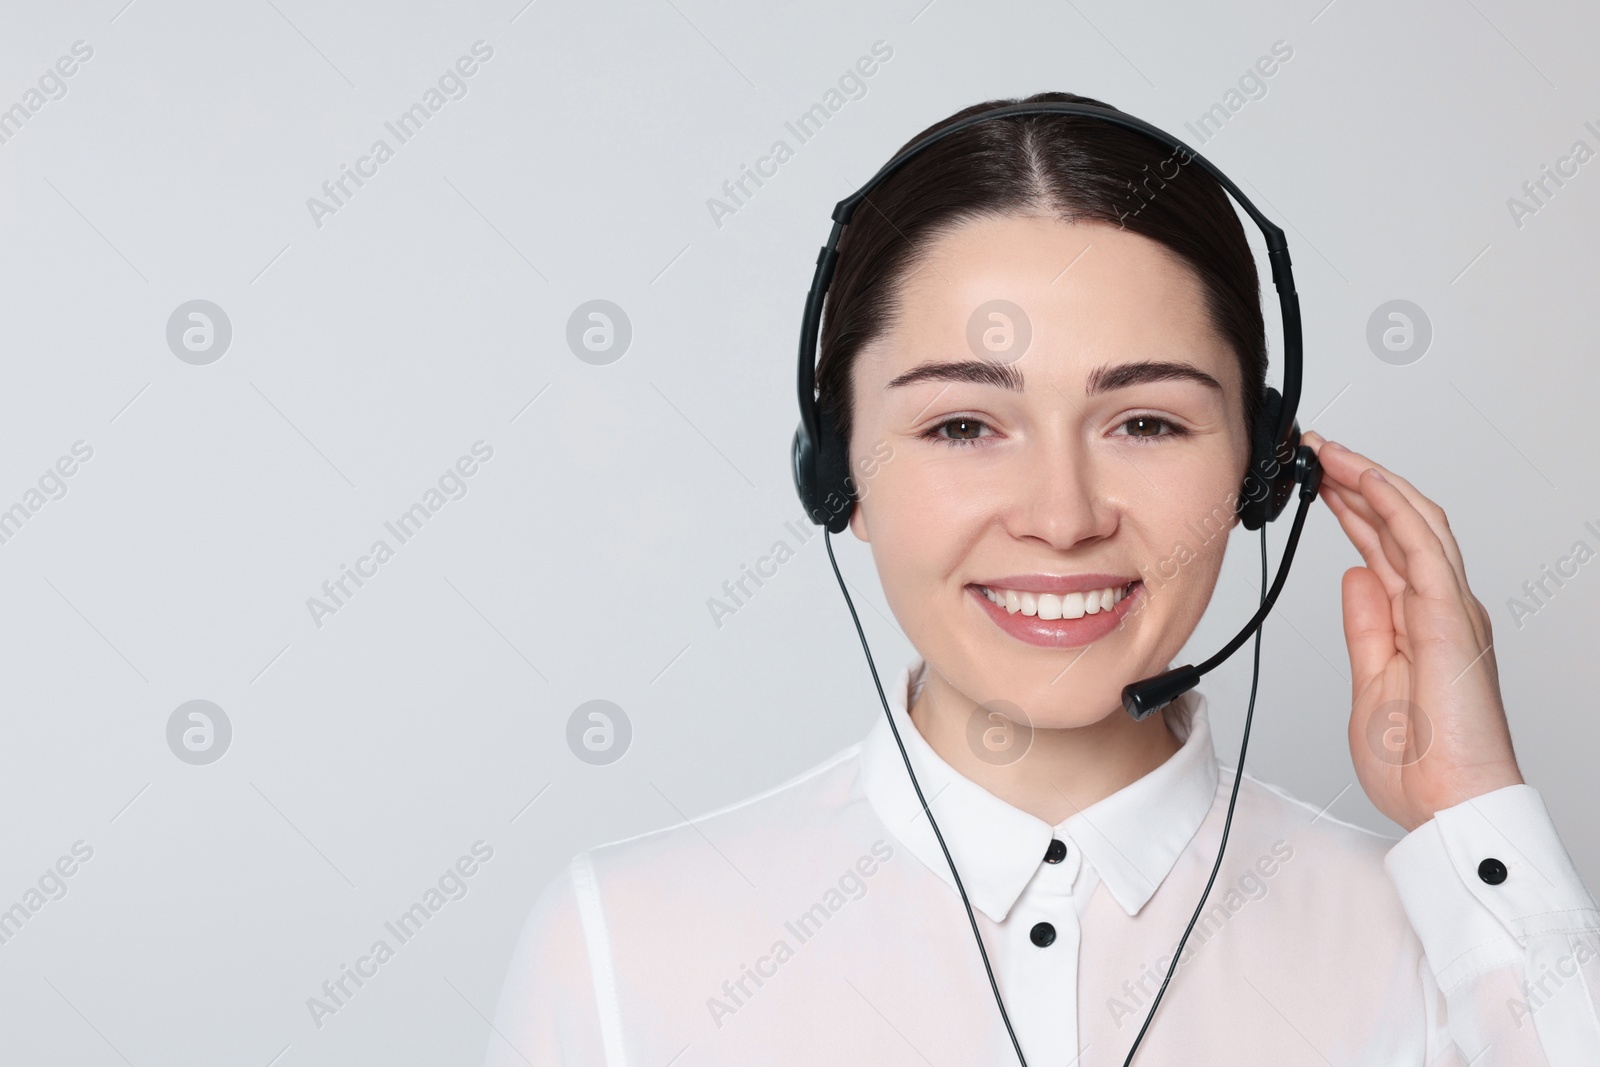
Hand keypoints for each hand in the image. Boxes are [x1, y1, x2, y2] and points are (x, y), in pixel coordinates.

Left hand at [1299, 431, 1522, 831]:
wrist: (1450, 805)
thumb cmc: (1420, 764)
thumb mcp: (1371, 681)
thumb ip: (1366, 627)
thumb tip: (1355, 578)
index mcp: (1419, 622)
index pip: (1384, 548)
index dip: (1353, 509)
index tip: (1319, 482)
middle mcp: (1440, 608)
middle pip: (1400, 524)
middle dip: (1358, 482)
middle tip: (1317, 451)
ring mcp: (1449, 609)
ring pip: (1415, 522)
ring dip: (1372, 481)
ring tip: (1331, 452)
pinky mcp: (1450, 617)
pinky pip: (1422, 549)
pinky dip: (1394, 509)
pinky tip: (1365, 481)